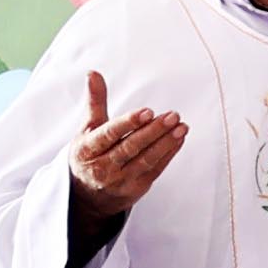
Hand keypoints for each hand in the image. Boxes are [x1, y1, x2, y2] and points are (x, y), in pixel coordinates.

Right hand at [63, 72, 185, 227]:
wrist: (86, 195)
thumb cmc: (90, 153)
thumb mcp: (88, 129)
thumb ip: (95, 102)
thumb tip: (93, 73)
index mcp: (87, 149)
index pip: (109, 135)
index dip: (128, 123)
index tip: (147, 111)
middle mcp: (102, 167)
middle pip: (130, 147)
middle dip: (153, 131)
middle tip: (173, 115)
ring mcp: (120, 180)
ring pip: (146, 160)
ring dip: (166, 142)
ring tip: (182, 126)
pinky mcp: (136, 188)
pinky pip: (155, 169)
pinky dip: (169, 153)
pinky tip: (179, 138)